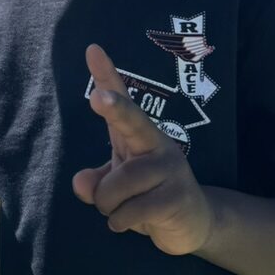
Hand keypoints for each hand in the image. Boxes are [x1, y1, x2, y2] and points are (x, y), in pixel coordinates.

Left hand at [72, 44, 212, 255]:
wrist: (194, 224)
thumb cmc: (148, 195)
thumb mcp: (116, 187)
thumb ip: (96, 182)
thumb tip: (80, 182)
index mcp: (138, 134)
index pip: (121, 100)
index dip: (106, 75)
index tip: (92, 50)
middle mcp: (156, 143)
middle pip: (132, 121)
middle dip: (115, 108)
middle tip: (99, 98)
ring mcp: (170, 168)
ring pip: (119, 184)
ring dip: (108, 205)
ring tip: (120, 210)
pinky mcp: (177, 196)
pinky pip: (132, 210)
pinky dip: (120, 221)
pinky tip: (129, 222)